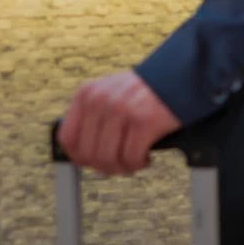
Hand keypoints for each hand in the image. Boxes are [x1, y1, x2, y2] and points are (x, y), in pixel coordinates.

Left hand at [58, 70, 180, 175]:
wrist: (176, 76)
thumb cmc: (140, 93)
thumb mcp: (106, 95)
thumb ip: (91, 120)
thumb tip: (80, 157)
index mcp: (86, 94)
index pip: (67, 138)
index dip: (79, 158)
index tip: (93, 162)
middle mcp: (99, 100)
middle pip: (88, 155)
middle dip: (104, 167)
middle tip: (119, 164)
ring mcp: (120, 109)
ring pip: (108, 160)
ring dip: (122, 168)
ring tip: (133, 161)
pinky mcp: (143, 121)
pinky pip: (131, 159)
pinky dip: (139, 164)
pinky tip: (146, 156)